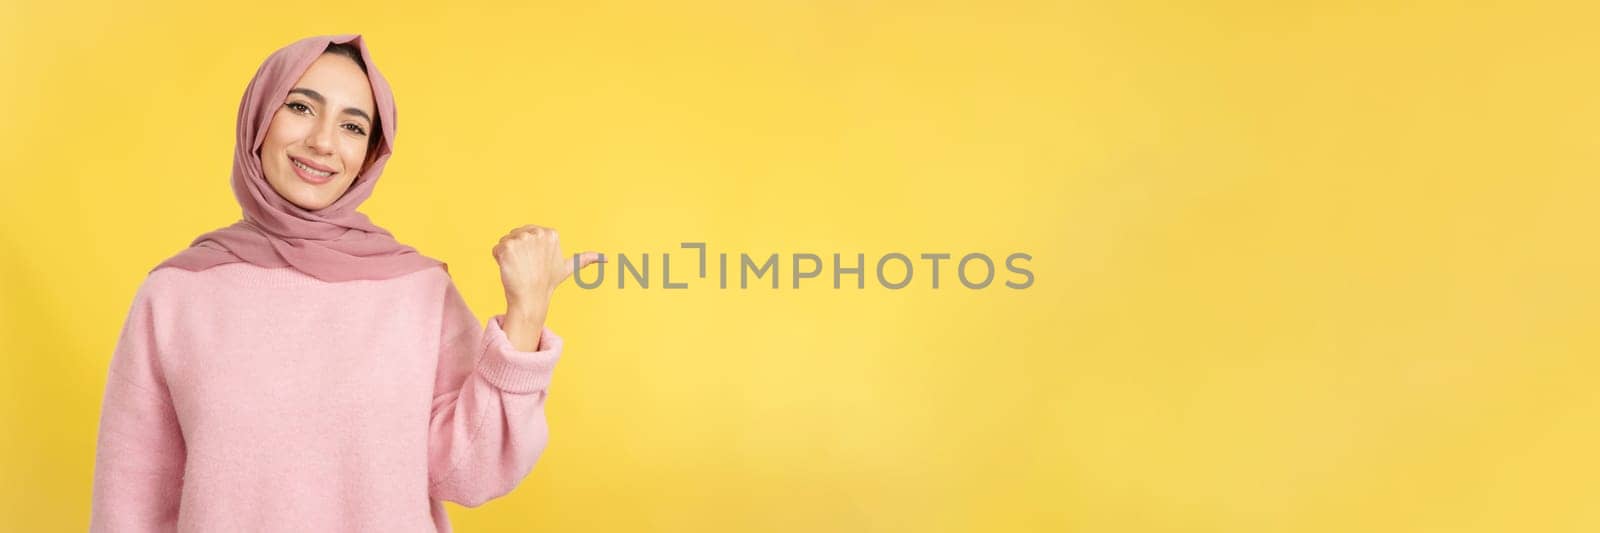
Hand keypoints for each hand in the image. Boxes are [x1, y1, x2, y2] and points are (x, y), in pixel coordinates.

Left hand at [492, 225, 602, 348]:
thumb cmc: (547, 283)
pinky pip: (496, 248)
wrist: (531, 299)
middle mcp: (538, 233)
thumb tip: (607, 259)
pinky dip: (498, 259)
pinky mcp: (508, 247)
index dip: (529, 249)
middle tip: (527, 267)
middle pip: (516, 234)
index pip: (528, 233)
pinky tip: (508, 269)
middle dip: (518, 251)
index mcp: (551, 233)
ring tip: (519, 269)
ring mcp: (523, 239)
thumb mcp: (567, 268)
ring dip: (507, 256)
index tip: (536, 263)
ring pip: (506, 241)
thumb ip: (585, 259)